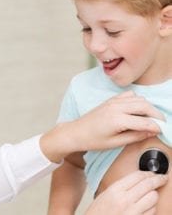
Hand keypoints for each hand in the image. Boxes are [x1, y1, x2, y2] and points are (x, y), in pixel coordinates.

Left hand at [40, 91, 162, 162]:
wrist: (76, 132)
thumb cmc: (92, 140)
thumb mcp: (115, 143)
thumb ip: (134, 136)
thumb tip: (151, 132)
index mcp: (117, 120)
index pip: (145, 121)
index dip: (157, 127)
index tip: (163, 131)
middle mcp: (116, 107)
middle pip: (145, 105)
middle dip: (157, 114)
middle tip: (161, 124)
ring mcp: (112, 101)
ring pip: (138, 98)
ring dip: (148, 107)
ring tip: (150, 118)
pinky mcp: (110, 100)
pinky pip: (128, 95)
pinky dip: (137, 100)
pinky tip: (137, 110)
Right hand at [86, 171, 167, 214]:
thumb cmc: (98, 212)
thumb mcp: (106, 194)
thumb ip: (121, 186)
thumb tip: (138, 180)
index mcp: (115, 190)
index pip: (137, 176)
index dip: (148, 172)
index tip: (152, 172)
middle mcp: (125, 200)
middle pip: (148, 185)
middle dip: (158, 180)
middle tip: (162, 178)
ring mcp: (133, 212)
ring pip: (153, 198)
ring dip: (153, 195)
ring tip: (150, 194)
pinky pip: (152, 212)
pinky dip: (152, 208)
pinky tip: (147, 206)